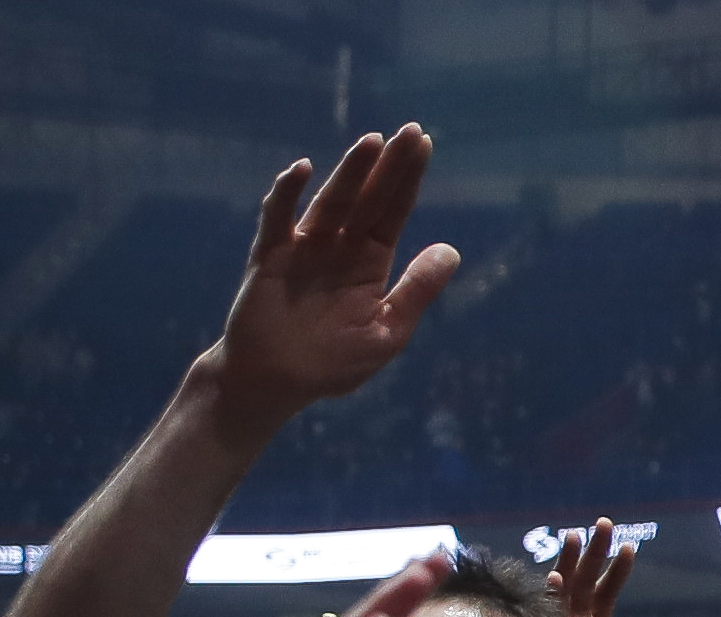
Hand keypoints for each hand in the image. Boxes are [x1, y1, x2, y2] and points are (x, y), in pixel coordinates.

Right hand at [206, 131, 458, 433]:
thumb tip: (451, 250)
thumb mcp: (387, 332)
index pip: (393, 211)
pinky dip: (287, 193)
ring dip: (351, 172)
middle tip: (410, 130)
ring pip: (331, 201)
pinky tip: (302, 169)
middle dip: (389, 166)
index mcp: (369, 262)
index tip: (425, 145)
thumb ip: (416, 291)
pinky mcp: (269, 255)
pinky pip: (277, 218)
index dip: (409, 179)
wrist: (274, 382)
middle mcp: (338, 247)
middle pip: (368, 198)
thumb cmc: (333, 364)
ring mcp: (303, 247)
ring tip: (373, 142)